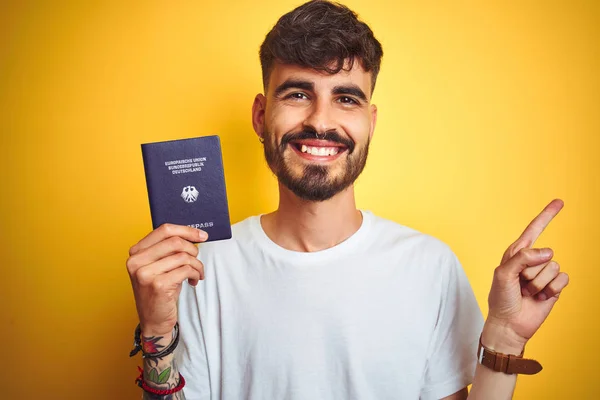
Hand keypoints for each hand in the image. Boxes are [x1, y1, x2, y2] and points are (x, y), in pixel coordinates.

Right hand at [126, 224, 207, 336]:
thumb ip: (169, 249)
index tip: (201, 235)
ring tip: (196, 273)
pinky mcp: (157, 285)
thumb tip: (193, 234)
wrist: (154, 320)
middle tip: (197, 259)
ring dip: (196, 264)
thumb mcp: (160, 266)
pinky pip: (185, 270)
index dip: (186, 230)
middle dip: (193, 249)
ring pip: (182, 256)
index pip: (164, 230)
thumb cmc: (160, 291)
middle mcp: (137, 261)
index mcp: (136, 252)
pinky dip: (195, 273)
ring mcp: (145, 273)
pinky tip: (193, 281)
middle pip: (175, 241)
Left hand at [485, 199, 569, 349]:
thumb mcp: (503, 274)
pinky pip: (562, 279)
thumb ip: (522, 258)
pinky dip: (550, 290)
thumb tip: (548, 252)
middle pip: (544, 254)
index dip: (547, 215)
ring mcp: (543, 273)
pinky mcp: (554, 286)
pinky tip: (539, 298)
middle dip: (531, 271)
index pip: (533, 229)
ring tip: (527, 292)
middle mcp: (531, 260)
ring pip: (553, 267)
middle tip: (519, 284)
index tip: (560, 202)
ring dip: (539, 283)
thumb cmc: (501, 299)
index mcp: (516, 253)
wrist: (510, 324)